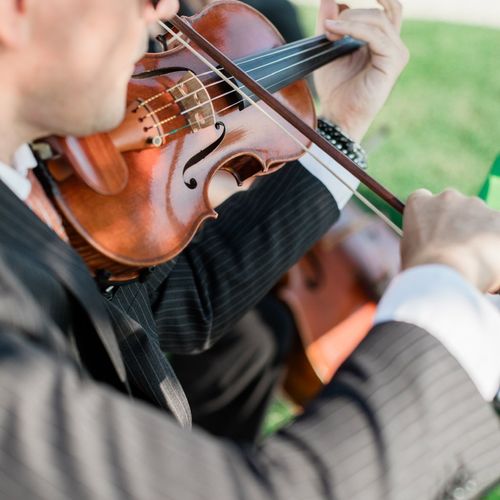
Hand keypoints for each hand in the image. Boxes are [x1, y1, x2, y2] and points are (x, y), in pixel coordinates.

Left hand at [314, 0, 408, 141]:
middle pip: (379, 11)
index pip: (385, 7)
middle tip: (327, 25)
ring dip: (349, 20)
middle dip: (349, 14)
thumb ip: (329, 23)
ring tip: (328, 29)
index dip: (365, 2)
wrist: (339, 115)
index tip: (338, 5)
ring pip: (378, 19)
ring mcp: (396, 53)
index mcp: (382, 41)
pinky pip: (375, 35)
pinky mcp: (393, 62)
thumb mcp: (328, 49)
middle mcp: (393, 45)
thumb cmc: (335, 88)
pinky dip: (354, 29)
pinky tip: (335, 31)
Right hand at [401, 189, 499, 292]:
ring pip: (480, 217)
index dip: (431, 215)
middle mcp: (447, 197)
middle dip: (458, 224)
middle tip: (457, 249)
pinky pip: (498, 230)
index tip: (434, 230)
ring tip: (474, 260)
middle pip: (456, 207)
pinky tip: (488, 261)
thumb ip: (420, 239)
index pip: (423, 198)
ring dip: (479, 234)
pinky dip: (495, 244)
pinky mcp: (499, 218)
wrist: (446, 274)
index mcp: (419, 203)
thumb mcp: (407, 250)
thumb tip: (434, 247)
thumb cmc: (421, 268)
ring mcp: (475, 205)